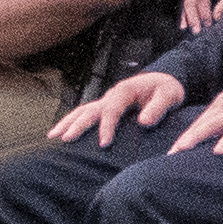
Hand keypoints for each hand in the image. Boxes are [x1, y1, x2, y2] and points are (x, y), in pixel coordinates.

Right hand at [55, 69, 188, 145]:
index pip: (112, 109)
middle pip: (90, 109)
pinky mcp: (105, 107)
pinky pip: (85, 113)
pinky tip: (59, 132)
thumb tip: (143, 122)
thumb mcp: (169, 95)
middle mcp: (112, 94)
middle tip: (67, 139)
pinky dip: (71, 121)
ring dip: (67, 122)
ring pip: (82, 110)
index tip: (104, 144)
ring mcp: (106, 100)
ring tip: (52, 136)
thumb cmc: (167, 88)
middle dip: (78, 124)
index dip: (107, 126)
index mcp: (125, 91)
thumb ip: (158, 108)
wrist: (164, 80)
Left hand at [168, 69, 222, 153]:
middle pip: (200, 125)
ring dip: (196, 138)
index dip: (184, 138)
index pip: (199, 124)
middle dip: (183, 141)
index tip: (171, 154)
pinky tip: (218, 151)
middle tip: (168, 156)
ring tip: (182, 151)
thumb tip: (216, 141)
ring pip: (212, 125)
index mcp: (222, 103)